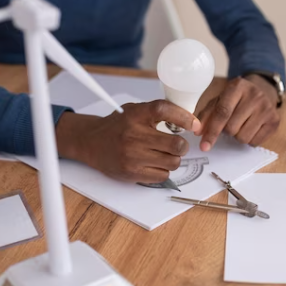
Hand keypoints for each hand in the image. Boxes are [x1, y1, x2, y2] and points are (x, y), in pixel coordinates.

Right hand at [56, 100, 200, 183]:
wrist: (91, 142)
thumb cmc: (118, 126)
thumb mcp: (135, 110)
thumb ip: (158, 112)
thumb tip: (190, 120)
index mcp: (135, 115)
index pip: (164, 110)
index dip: (184, 117)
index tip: (194, 125)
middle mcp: (133, 135)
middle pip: (176, 144)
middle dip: (182, 146)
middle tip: (178, 145)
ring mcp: (132, 156)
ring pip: (172, 162)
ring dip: (173, 159)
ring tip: (164, 154)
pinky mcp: (131, 173)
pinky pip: (162, 175)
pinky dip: (163, 170)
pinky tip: (154, 163)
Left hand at [195, 75, 279, 150]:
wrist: (262, 91)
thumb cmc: (237, 98)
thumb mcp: (219, 100)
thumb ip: (207, 115)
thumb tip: (198, 133)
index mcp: (237, 87)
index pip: (222, 112)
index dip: (212, 131)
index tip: (204, 145)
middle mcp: (254, 95)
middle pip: (232, 128)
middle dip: (227, 131)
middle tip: (231, 122)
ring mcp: (267, 108)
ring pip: (243, 137)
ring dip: (238, 135)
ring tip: (242, 124)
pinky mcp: (275, 120)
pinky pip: (255, 142)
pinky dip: (249, 139)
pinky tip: (252, 127)